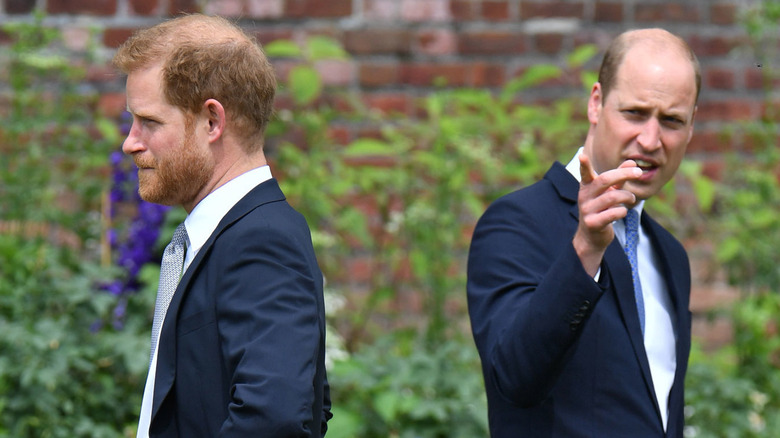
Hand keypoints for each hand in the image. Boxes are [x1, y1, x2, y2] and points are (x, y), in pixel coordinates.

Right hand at [573, 153, 641, 275]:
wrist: (592, 237)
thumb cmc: (602, 210)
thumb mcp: (609, 193)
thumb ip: (619, 178)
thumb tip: (632, 162)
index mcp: (587, 187)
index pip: (585, 173)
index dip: (584, 165)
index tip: (582, 155)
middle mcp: (584, 196)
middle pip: (604, 180)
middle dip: (623, 174)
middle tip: (638, 172)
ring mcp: (587, 210)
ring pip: (612, 196)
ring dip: (627, 196)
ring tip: (631, 199)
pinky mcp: (593, 223)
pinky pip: (614, 213)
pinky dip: (623, 211)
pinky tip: (622, 212)